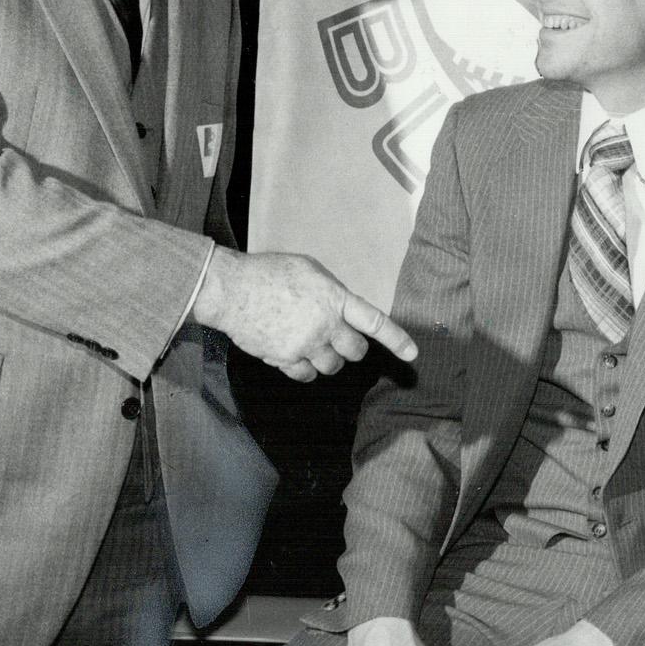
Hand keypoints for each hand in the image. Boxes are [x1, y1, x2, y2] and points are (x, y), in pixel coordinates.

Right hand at [193, 248, 416, 378]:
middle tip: (339, 340)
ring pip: (332, 367)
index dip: (396, 339)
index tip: (412, 354)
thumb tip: (341, 308)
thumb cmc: (268, 273)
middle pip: (355, 352)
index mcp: (334, 298)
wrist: (231, 289)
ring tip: (312, 343)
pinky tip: (295, 354)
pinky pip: (306, 376)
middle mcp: (325, 325)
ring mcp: (305, 345)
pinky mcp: (285, 359)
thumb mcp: (309, 269)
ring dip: (328, 360)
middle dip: (351, 349)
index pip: (374, 322)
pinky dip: (305, 370)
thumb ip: (331, 291)